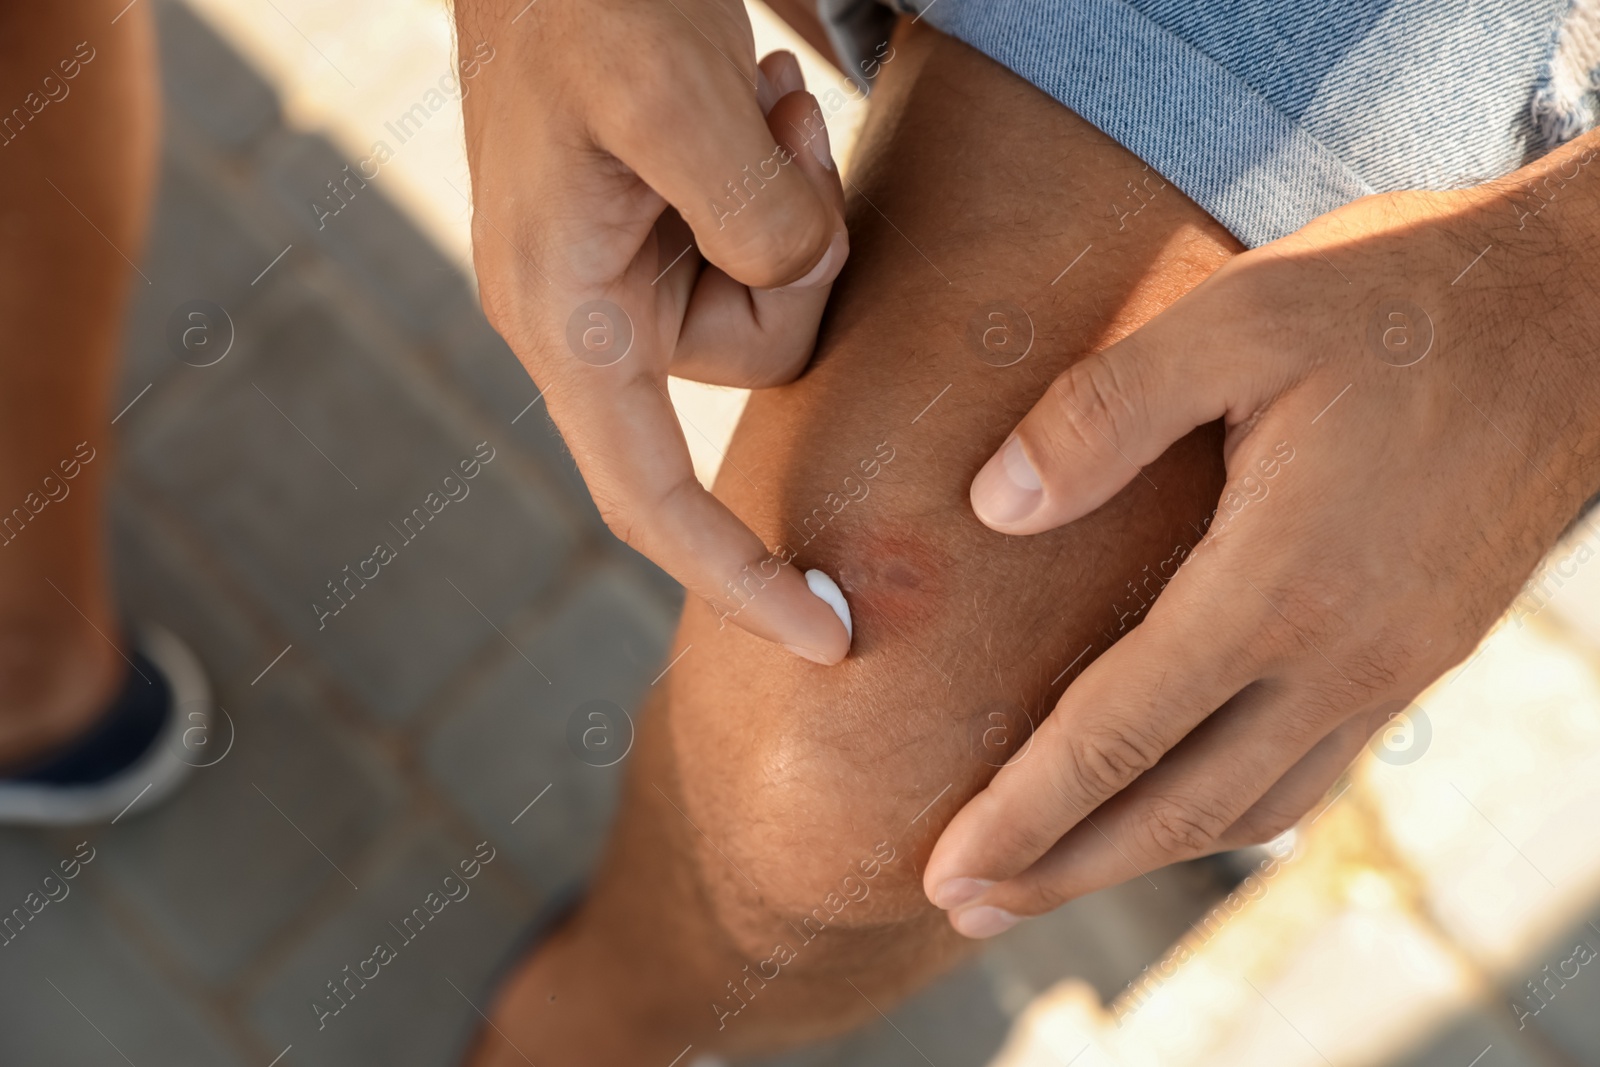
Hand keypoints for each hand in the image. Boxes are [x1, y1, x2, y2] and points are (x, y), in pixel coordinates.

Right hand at [455, 0, 850, 662]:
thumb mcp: (669, 94)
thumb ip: (751, 216)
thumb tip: (797, 282)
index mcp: (565, 316)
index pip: (650, 500)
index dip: (742, 580)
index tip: (833, 639)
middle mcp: (589, 313)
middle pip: (759, 364)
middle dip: (808, 261)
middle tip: (783, 132)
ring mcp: (623, 268)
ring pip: (776, 295)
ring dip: (800, 202)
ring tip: (757, 96)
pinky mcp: (657, 224)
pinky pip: (763, 242)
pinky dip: (785, 177)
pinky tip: (751, 95)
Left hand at [924, 134, 1599, 935]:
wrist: (1586, 315)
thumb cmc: (1405, 299)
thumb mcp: (1240, 318)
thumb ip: (1105, 412)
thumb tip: (992, 504)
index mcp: (1281, 584)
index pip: (1118, 734)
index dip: (1022, 812)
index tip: (945, 868)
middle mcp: (1342, 656)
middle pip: (1176, 807)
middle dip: (1061, 867)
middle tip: (964, 908)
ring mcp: (1391, 668)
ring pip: (1246, 807)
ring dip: (1138, 853)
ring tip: (1047, 876)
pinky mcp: (1420, 656)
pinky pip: (1308, 771)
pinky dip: (1224, 811)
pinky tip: (1177, 804)